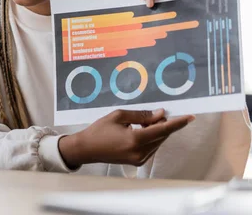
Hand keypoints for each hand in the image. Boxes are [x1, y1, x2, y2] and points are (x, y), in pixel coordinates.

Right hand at [58, 109, 193, 167]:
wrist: (87, 149)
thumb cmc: (99, 130)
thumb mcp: (119, 116)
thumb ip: (141, 115)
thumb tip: (160, 114)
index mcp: (135, 139)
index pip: (162, 130)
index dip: (177, 123)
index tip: (190, 117)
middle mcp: (140, 152)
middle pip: (162, 136)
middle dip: (162, 123)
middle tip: (154, 113)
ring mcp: (140, 159)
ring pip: (158, 141)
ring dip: (156, 130)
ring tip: (140, 122)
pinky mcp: (138, 161)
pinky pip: (152, 147)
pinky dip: (150, 137)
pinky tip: (140, 131)